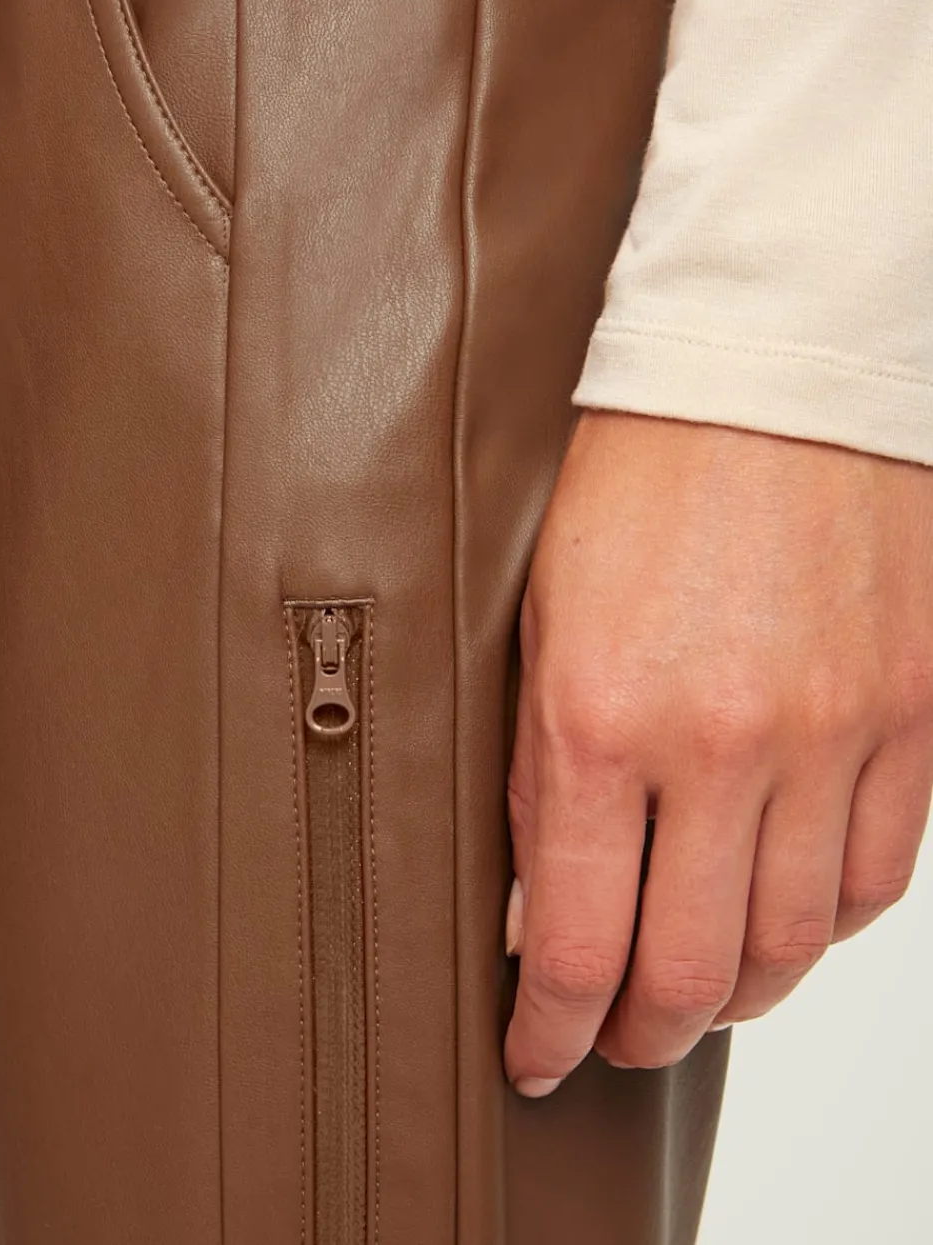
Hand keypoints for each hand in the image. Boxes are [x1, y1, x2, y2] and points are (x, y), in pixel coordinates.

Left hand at [503, 411, 932, 1095]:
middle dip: (642, 1031)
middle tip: (614, 1036)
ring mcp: (832, 735)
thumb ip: (544, 773)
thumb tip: (544, 906)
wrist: (765, 375)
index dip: (553, 1031)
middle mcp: (724, 744)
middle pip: (694, 974)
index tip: (536, 1058)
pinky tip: (782, 911)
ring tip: (694, 984)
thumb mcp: (541, 622)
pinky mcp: (911, 716)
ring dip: (735, 990)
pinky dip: (824, 921)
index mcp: (600, 716)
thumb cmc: (633, 482)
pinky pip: (876, 877)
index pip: (581, 945)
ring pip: (792, 944)